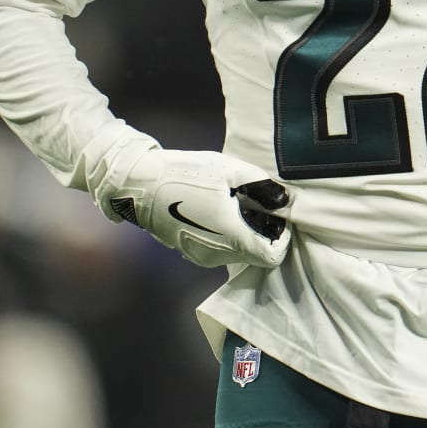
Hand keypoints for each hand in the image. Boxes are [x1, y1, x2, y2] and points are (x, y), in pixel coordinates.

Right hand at [105, 148, 291, 268]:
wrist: (141, 184)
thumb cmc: (187, 174)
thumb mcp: (231, 170)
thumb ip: (263, 186)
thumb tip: (284, 199)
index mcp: (231, 237)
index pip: (272, 256)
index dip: (282, 238)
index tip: (277, 215)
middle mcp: (217, 255)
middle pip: (256, 254)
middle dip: (264, 232)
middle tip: (257, 202)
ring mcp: (202, 257)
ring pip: (239, 252)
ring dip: (245, 232)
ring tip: (235, 202)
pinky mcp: (190, 253)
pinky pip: (221, 249)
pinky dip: (228, 235)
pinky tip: (219, 209)